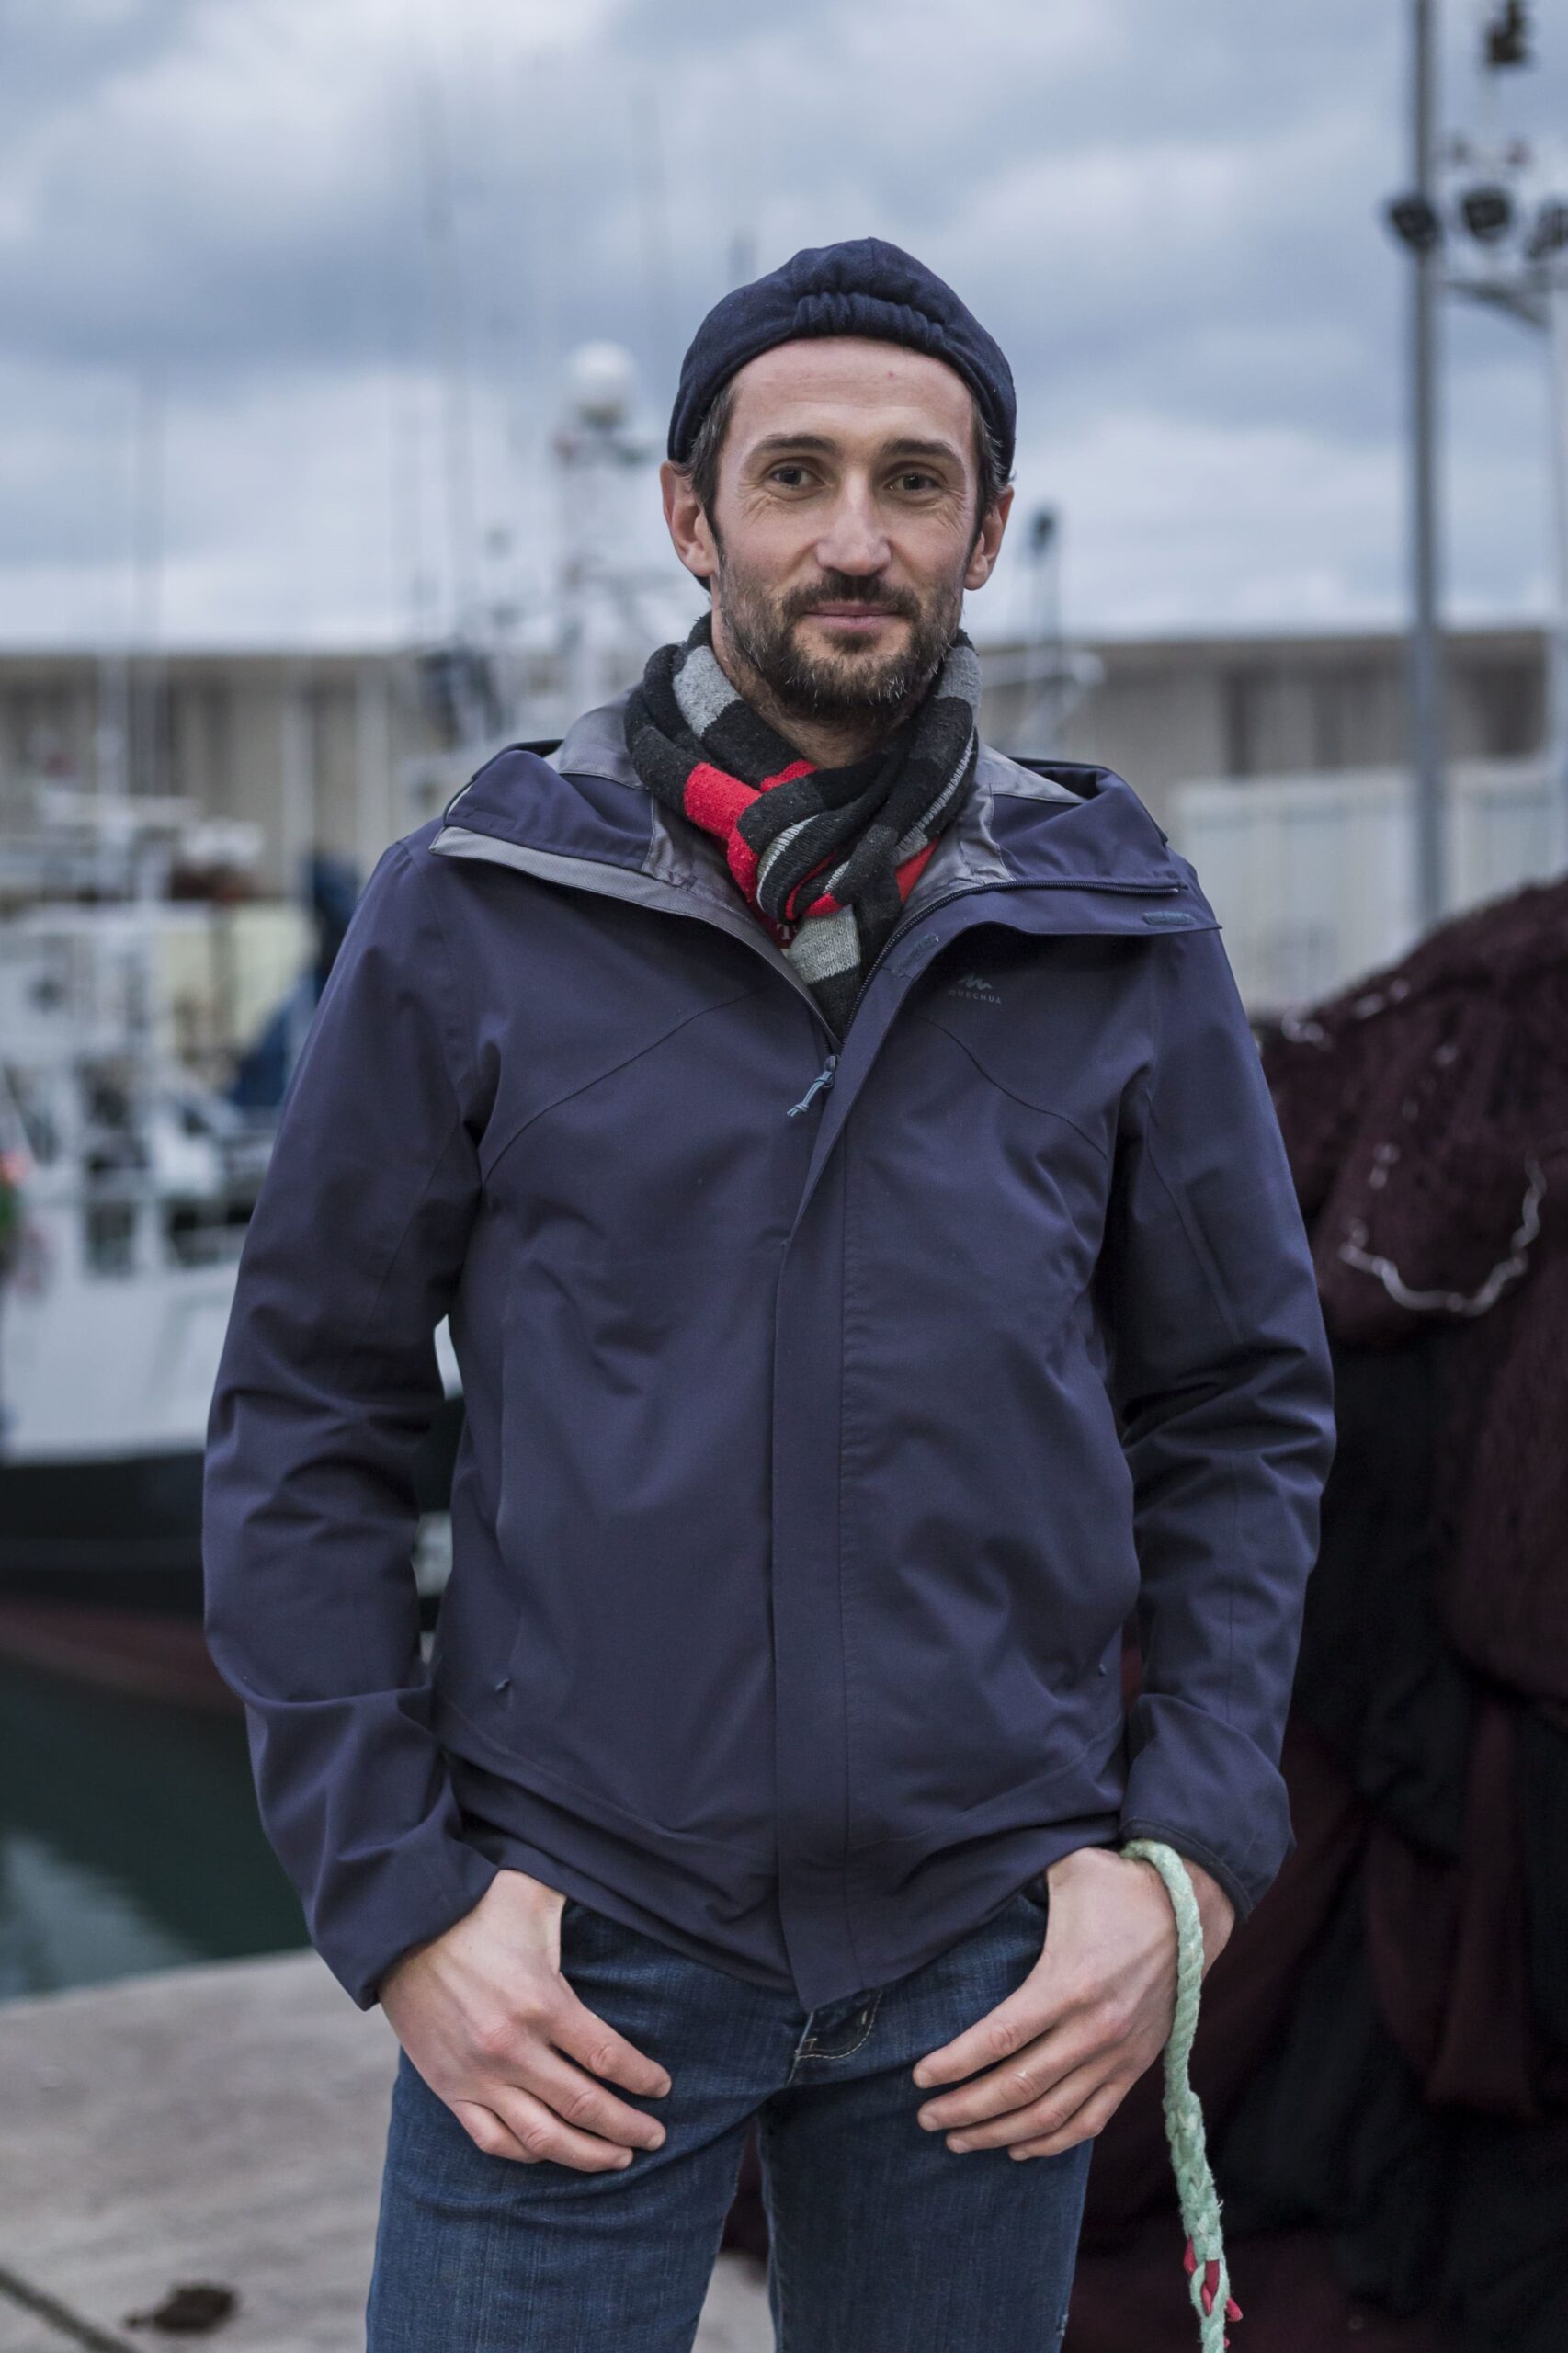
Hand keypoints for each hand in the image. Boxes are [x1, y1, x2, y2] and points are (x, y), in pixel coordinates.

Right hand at [379, 1868, 670, 2170]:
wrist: (402, 1927)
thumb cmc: (478, 1905)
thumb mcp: (538, 1896)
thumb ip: (582, 1906)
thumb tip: (628, 1892)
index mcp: (543, 2002)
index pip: (609, 2058)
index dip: (643, 2079)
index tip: (663, 2088)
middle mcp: (513, 2048)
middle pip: (585, 2106)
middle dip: (628, 2127)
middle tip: (654, 2138)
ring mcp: (478, 2075)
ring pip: (544, 2137)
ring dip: (587, 2155)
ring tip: (617, 2159)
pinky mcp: (449, 2088)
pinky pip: (493, 2139)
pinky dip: (527, 2154)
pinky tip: (552, 2152)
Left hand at [911, 1846, 1234, 2160]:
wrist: (1191, 1910)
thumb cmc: (1117, 1887)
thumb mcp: (1065, 1871)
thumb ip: (1015, 1879)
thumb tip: (965, 1885)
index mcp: (1069, 1982)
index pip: (999, 2038)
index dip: (955, 2064)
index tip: (919, 2077)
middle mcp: (1093, 2029)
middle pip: (1018, 2087)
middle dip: (965, 2109)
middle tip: (926, 2117)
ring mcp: (1117, 2055)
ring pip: (1050, 2115)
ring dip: (999, 2134)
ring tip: (958, 2141)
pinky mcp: (1135, 2068)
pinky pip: (1091, 2120)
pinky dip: (1053, 2143)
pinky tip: (1018, 2148)